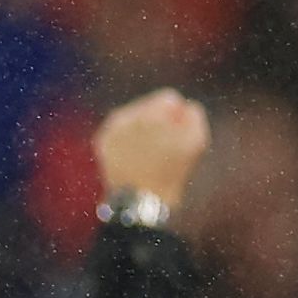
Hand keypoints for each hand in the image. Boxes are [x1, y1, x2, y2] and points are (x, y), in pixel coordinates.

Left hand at [92, 86, 208, 212]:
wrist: (141, 199)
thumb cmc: (172, 171)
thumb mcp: (196, 140)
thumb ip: (192, 114)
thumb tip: (181, 105)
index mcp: (152, 113)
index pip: (168, 98)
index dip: (177, 116)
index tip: (176, 134)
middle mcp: (129, 115)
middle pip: (149, 106)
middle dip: (158, 120)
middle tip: (162, 146)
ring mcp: (111, 127)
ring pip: (133, 116)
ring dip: (142, 127)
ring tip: (148, 152)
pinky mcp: (102, 139)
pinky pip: (119, 129)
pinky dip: (127, 138)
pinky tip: (133, 154)